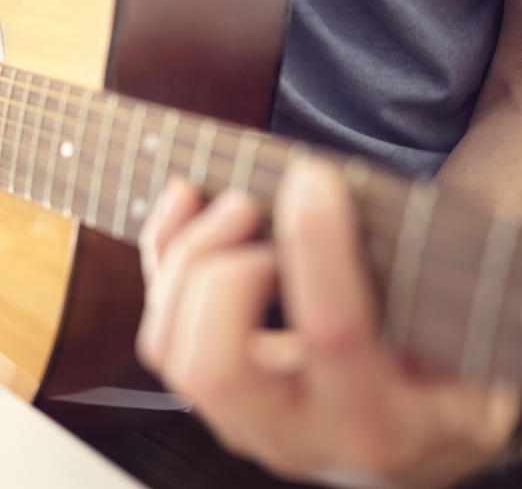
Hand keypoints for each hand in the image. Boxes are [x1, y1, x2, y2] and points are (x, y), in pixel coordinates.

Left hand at [136, 160, 518, 487]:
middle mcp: (298, 437)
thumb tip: (337, 202)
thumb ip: (409, 285)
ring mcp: (243, 422)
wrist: (422, 435)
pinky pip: (159, 331)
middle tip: (256, 209)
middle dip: (222, 270)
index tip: (313, 179)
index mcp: (380, 423)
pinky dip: (164, 257)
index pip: (332, 334)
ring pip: (170, 349)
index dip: (315, 247)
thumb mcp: (457, 336)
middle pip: (215, 365)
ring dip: (187, 258)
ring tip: (236, 202)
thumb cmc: (447, 374)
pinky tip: (186, 200)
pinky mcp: (210, 396)